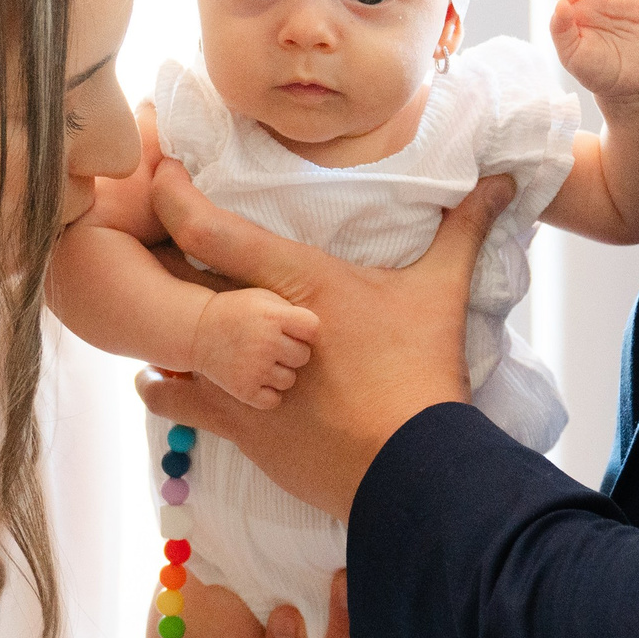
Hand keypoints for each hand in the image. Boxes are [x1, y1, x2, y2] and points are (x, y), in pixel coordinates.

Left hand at [135, 161, 514, 519]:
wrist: (412, 464)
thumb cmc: (422, 372)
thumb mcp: (441, 292)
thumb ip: (463, 228)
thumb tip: (503, 179)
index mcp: (297, 279)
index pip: (211, 229)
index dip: (173, 197)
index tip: (156, 173)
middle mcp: (256, 322)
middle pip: (174, 278)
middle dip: (153, 258)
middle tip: (135, 241)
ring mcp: (239, 377)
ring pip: (165, 338)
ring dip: (155, 322)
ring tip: (146, 308)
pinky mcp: (236, 424)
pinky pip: (172, 399)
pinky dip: (159, 386)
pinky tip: (155, 377)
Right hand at [193, 287, 319, 408]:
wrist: (197, 330)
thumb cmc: (238, 312)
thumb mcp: (264, 298)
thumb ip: (293, 311)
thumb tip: (325, 330)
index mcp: (274, 316)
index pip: (313, 329)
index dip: (304, 330)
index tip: (290, 329)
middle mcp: (266, 342)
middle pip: (303, 356)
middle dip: (291, 352)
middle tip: (272, 346)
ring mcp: (255, 368)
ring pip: (289, 380)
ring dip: (279, 373)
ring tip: (261, 361)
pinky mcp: (244, 390)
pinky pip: (273, 399)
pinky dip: (267, 393)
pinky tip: (256, 379)